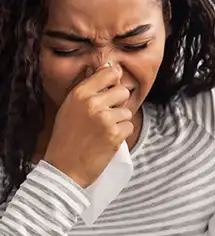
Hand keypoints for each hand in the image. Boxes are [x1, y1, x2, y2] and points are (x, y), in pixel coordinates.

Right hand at [43, 63, 134, 187]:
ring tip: (102, 131)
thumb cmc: (66, 137)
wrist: (63, 168)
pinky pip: (129, 126)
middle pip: (123, 91)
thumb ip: (89, 89)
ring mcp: (105, 119)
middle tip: (105, 116)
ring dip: (119, 121)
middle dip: (118, 103)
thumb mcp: (69, 108)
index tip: (111, 86)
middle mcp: (92, 103)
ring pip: (127, 111)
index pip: (109, 73)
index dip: (114, 79)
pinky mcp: (115, 135)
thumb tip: (109, 67)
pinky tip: (106, 140)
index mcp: (79, 94)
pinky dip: (121, 134)